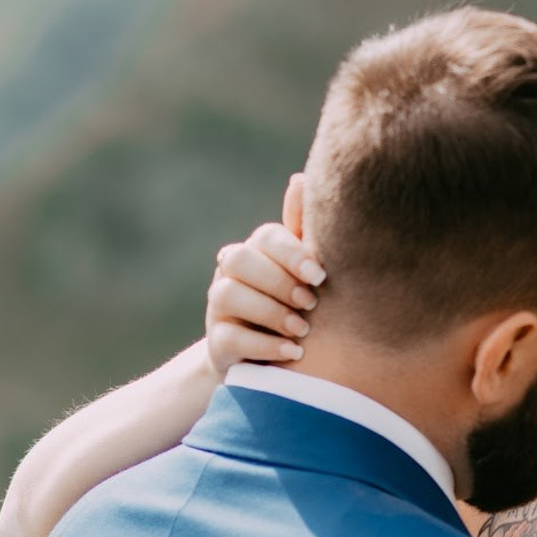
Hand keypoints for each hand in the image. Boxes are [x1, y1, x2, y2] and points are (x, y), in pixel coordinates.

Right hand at [205, 220, 325, 376]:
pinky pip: (231, 338)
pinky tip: (294, 352)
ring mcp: (217, 308)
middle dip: (278, 281)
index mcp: (255, 251)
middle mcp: (229, 274)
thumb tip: (300, 179)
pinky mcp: (217, 343)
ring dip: (270, 312)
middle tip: (311, 303)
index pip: (265, 237)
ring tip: (303, 330)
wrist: (271, 358)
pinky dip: (265, 345)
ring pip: (228, 295)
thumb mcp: (303, 270)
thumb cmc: (294, 303)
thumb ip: (302, 230)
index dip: (292, 254)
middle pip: (240, 260)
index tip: (320, 276)